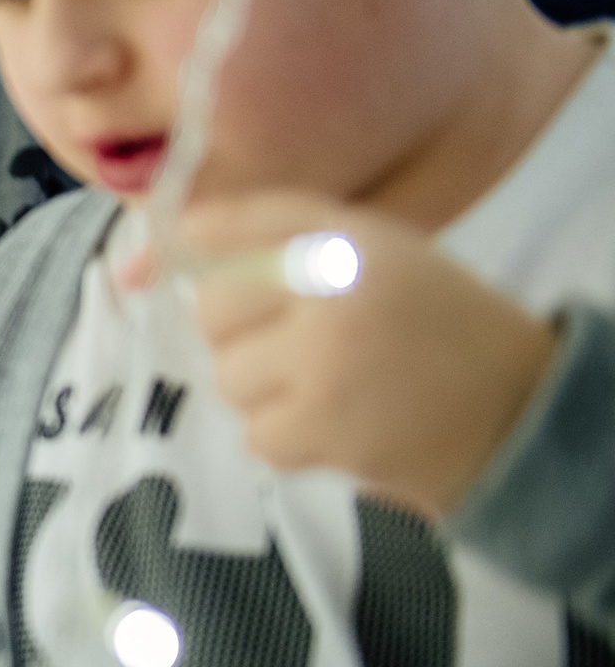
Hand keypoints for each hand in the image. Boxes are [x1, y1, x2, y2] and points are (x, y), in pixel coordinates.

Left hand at [136, 193, 556, 518]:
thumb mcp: (373, 252)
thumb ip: (270, 238)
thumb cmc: (432, 323)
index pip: (233, 227)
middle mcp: (332, 291)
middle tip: (298, 344)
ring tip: (330, 386)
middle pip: (213, 310)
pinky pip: (255, 435)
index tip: (153, 274)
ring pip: (228, 377)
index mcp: (350, 239)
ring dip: (264, 390)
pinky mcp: (319, 430)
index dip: (184, 253)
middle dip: (240, 334)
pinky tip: (339, 425)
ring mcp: (322, 363)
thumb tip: (149, 254)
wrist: (517, 409)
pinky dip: (286, 439)